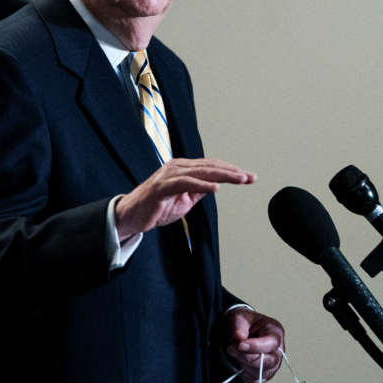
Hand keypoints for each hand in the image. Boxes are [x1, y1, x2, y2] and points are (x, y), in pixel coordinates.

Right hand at [114, 158, 254, 240]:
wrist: (131, 216)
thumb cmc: (156, 207)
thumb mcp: (184, 200)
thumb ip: (199, 191)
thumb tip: (216, 185)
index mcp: (182, 169)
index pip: (211, 166)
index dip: (231, 170)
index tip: (249, 177)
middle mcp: (176, 167)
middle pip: (210, 166)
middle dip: (232, 172)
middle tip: (250, 177)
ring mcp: (168, 175)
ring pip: (201, 172)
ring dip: (222, 175)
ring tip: (240, 179)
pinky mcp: (161, 187)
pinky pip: (185, 183)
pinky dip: (201, 184)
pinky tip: (216, 187)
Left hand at [222, 308, 284, 382]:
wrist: (241, 330)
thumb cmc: (244, 323)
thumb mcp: (239, 317)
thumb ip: (239, 327)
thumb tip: (239, 339)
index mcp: (275, 332)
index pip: (271, 343)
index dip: (255, 346)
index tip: (239, 344)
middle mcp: (278, 350)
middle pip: (268, 362)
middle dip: (246, 357)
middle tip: (230, 348)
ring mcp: (274, 364)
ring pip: (260, 373)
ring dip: (243, 364)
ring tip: (233, 352)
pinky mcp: (266, 375)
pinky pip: (255, 380)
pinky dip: (244, 373)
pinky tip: (238, 361)